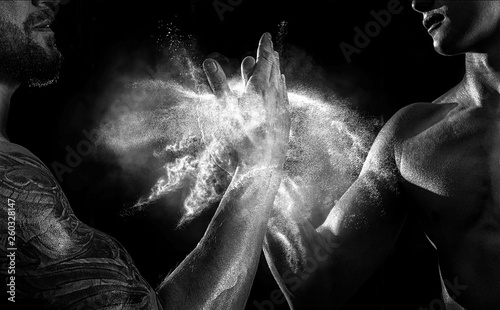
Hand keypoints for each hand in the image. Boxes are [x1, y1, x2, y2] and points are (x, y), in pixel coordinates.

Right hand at [202, 33, 289, 174]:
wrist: (261, 165)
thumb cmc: (240, 138)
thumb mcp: (225, 109)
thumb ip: (218, 83)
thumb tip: (209, 60)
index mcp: (260, 89)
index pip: (264, 61)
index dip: (264, 46)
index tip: (265, 35)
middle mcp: (275, 96)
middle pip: (274, 70)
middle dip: (271, 57)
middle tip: (270, 47)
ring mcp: (282, 109)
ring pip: (281, 84)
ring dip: (277, 72)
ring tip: (277, 65)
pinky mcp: (285, 121)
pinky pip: (285, 98)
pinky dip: (282, 88)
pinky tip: (282, 90)